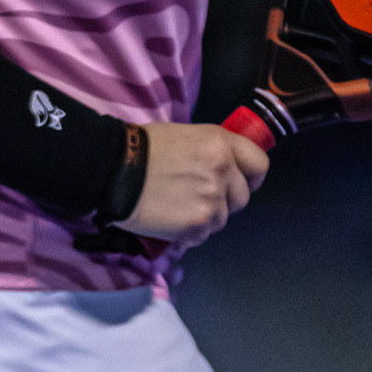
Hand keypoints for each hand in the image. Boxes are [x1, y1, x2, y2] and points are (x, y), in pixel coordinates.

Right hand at [130, 122, 269, 245]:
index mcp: (220, 143)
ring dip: (205, 218)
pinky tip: (169, 218)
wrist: (113, 170)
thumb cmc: (141, 149)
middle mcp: (223, 170)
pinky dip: (189, 232)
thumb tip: (225, 170)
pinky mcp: (197, 224)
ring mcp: (212, 199)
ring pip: (222, 219)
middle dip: (224, 200)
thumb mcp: (185, 136)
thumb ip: (212, 152)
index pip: (259, 164)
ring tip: (177, 206)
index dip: (251, 177)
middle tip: (196, 196)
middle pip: (242, 198)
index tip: (243, 182)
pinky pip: (203, 236)